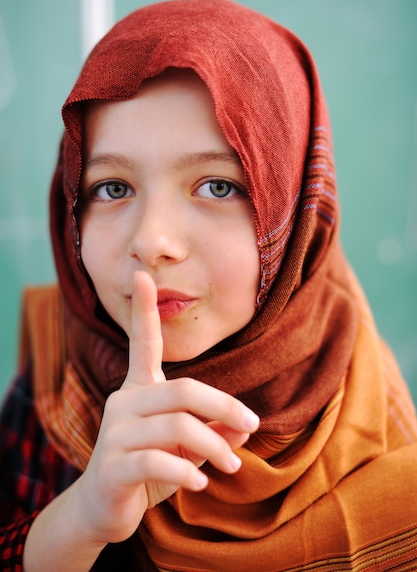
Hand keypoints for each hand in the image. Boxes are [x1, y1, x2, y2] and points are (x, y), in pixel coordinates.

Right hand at [76, 271, 259, 545]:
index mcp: (138, 390)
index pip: (142, 344)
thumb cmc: (148, 470)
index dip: (143, 310)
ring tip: (233, 466)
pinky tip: (201, 484)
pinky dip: (188, 472)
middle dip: (224, 406)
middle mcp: (123, 402)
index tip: (143, 274)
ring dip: (214, 446)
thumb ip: (213, 431)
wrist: (102, 511)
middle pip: (183, 390)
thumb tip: (246, 426)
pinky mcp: (111, 466)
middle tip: (252, 426)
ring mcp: (114, 434)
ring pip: (176, 426)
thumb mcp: (186, 450)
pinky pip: (158, 461)